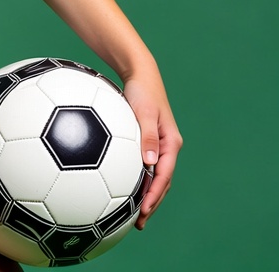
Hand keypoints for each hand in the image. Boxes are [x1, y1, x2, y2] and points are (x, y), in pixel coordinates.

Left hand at [122, 70, 182, 228]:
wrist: (140, 74)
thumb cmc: (142, 90)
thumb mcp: (145, 111)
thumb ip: (148, 135)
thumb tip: (148, 163)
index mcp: (171, 143)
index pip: (164, 175)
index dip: (155, 194)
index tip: (145, 210)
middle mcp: (166, 147)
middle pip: (161, 181)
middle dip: (152, 202)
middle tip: (139, 222)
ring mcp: (157, 145)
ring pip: (153, 176)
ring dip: (145, 194)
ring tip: (133, 213)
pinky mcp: (146, 141)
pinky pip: (143, 165)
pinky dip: (137, 178)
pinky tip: (123, 186)